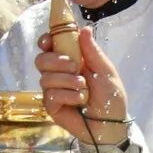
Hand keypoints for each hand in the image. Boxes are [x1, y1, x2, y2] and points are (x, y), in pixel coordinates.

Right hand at [37, 25, 130, 143]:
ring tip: (83, 87)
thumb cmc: (110, 96)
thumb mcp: (105, 70)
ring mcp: (54, 91)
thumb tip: (84, 29)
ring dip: (66, 80)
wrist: (112, 123)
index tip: (48, 41)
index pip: (50, 47)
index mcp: (70, 61)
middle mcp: (59, 74)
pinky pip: (51, 95)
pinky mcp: (52, 106)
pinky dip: (67, 95)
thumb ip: (92, 51)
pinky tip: (79, 100)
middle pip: (41, 60)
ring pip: (45, 78)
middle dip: (56, 61)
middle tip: (75, 67)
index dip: (46, 41)